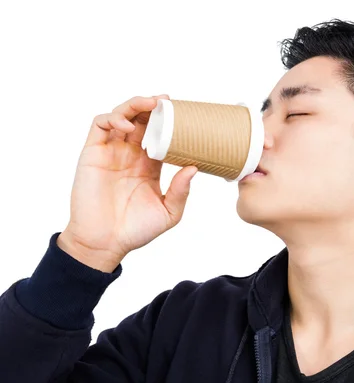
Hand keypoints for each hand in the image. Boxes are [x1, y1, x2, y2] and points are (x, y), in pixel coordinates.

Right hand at [57, 95, 197, 272]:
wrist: (105, 243)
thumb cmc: (136, 230)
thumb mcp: (168, 212)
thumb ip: (180, 191)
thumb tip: (194, 168)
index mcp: (149, 165)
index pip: (160, 134)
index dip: (170, 122)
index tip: (184, 113)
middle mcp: (130, 154)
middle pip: (141, 120)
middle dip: (153, 106)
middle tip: (167, 101)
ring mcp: (111, 152)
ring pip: (121, 116)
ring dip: (135, 105)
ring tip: (151, 103)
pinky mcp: (93, 154)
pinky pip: (100, 125)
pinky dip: (113, 118)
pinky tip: (128, 125)